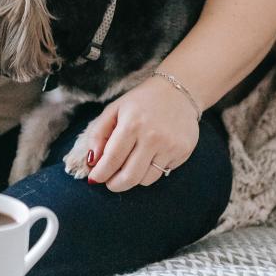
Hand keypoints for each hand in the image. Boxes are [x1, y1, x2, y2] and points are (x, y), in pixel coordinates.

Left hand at [79, 75, 200, 190]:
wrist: (177, 91)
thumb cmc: (141, 101)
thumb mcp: (114, 109)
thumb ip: (98, 134)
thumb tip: (92, 161)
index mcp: (131, 124)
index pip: (112, 159)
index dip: (101, 173)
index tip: (94, 179)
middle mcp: (152, 137)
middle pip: (130, 176)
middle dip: (115, 185)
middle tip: (109, 183)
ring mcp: (170, 146)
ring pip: (146, 179)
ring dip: (133, 179)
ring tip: (128, 167)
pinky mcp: (183, 151)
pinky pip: (162, 172)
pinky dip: (151, 170)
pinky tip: (149, 156)